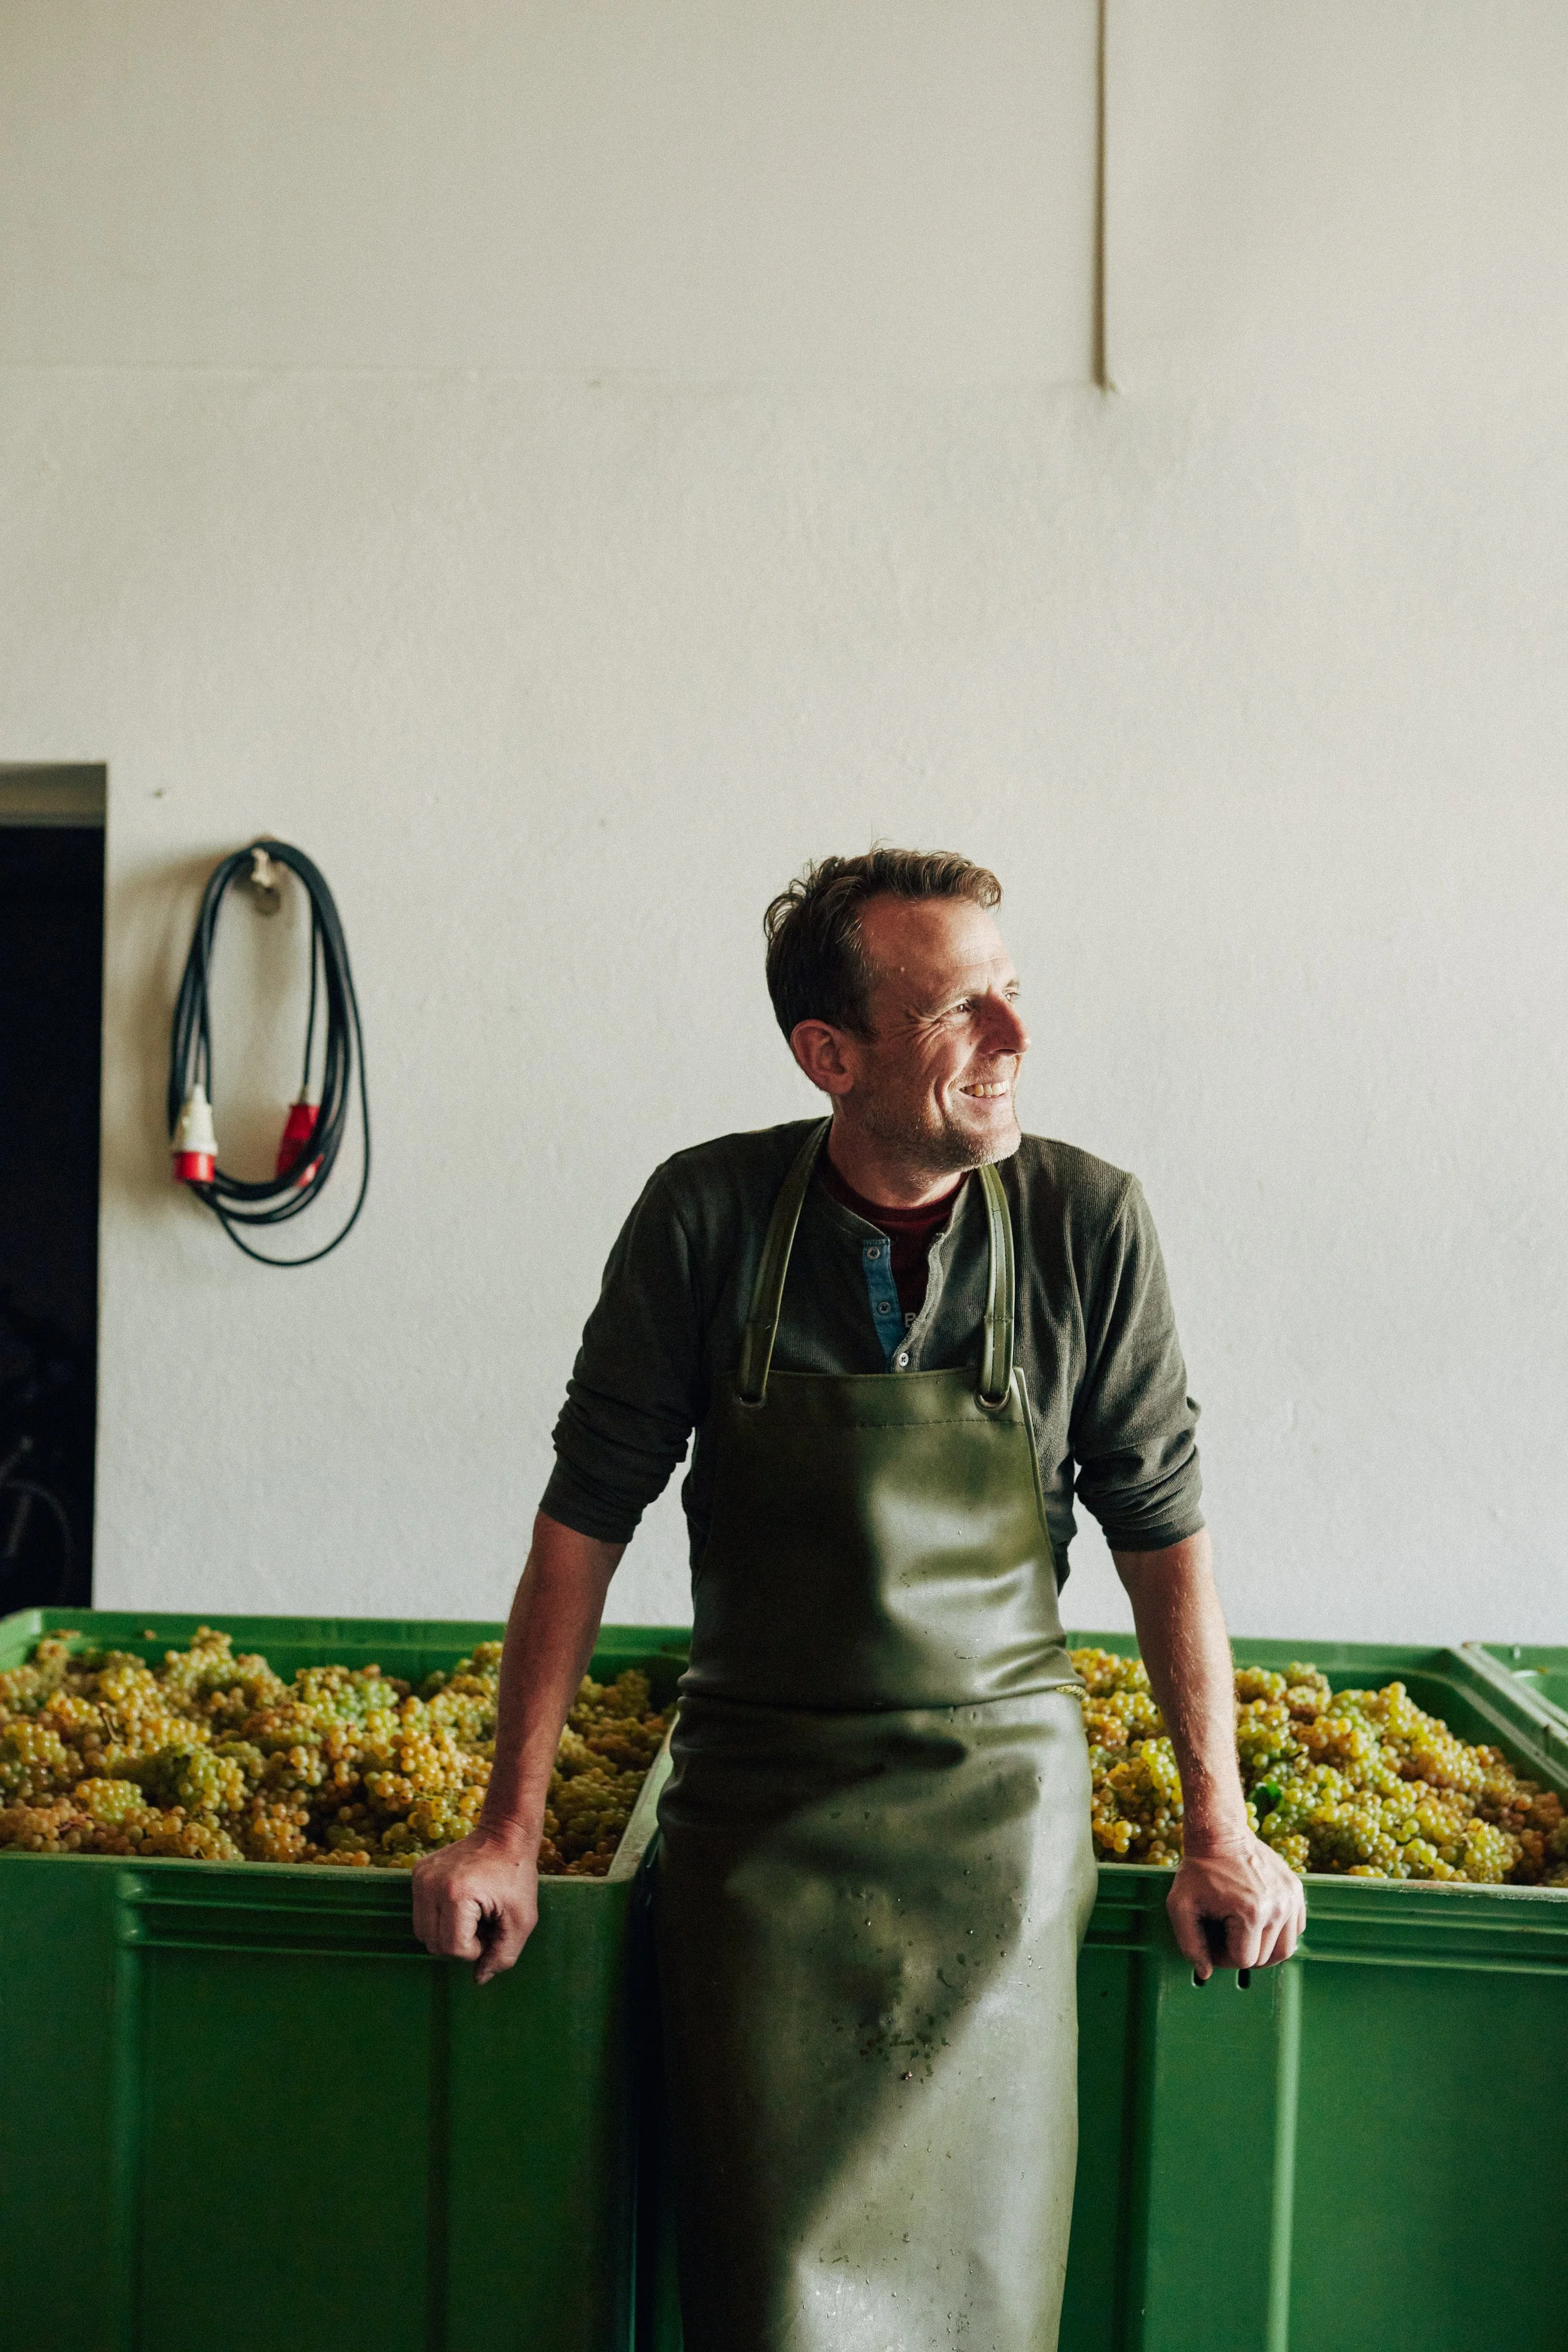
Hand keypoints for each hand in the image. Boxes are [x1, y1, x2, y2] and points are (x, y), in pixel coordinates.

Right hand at [411, 1828, 538, 1984]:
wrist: (505, 1833)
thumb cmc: (517, 1876)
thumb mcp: (522, 1920)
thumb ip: (503, 1956)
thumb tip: (478, 1979)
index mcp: (456, 1894)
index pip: (452, 1948)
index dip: (475, 1949)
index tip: (491, 1928)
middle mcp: (430, 1884)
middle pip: (433, 1944)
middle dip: (460, 1943)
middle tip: (482, 1922)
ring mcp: (420, 1876)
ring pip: (423, 1932)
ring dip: (447, 1932)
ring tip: (471, 1913)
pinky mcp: (417, 1872)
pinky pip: (420, 1912)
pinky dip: (439, 1916)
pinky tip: (460, 1902)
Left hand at [1167, 1830, 1305, 1979]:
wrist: (1220, 1833)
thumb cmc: (1198, 1870)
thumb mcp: (1180, 1906)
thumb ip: (1190, 1945)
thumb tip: (1205, 1973)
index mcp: (1250, 1914)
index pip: (1244, 1961)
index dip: (1223, 1957)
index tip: (1211, 1940)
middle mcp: (1277, 1907)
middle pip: (1265, 1958)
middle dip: (1242, 1952)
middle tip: (1225, 1935)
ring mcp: (1290, 1898)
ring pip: (1285, 1948)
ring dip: (1263, 1947)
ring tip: (1243, 1933)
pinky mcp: (1296, 1889)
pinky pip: (1296, 1928)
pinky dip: (1280, 1932)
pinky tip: (1260, 1921)